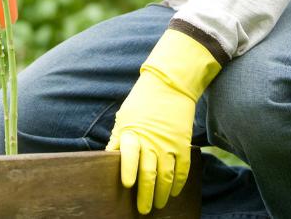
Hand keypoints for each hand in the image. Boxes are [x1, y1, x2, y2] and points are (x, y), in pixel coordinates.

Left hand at [106, 29, 220, 213]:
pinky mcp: (183, 143)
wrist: (170, 84)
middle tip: (143, 210)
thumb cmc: (142, 101)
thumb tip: (107, 158)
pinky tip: (174, 192)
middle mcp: (151, 140)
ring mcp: (169, 143)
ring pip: (167, 176)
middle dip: (146, 194)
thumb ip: (117, 139)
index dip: (127, 170)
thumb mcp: (124, 116)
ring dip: (163, 194)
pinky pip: (182, 169)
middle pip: (149, 173)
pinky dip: (179, 183)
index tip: (127, 185)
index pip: (129, 154)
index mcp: (133, 132)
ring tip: (158, 205)